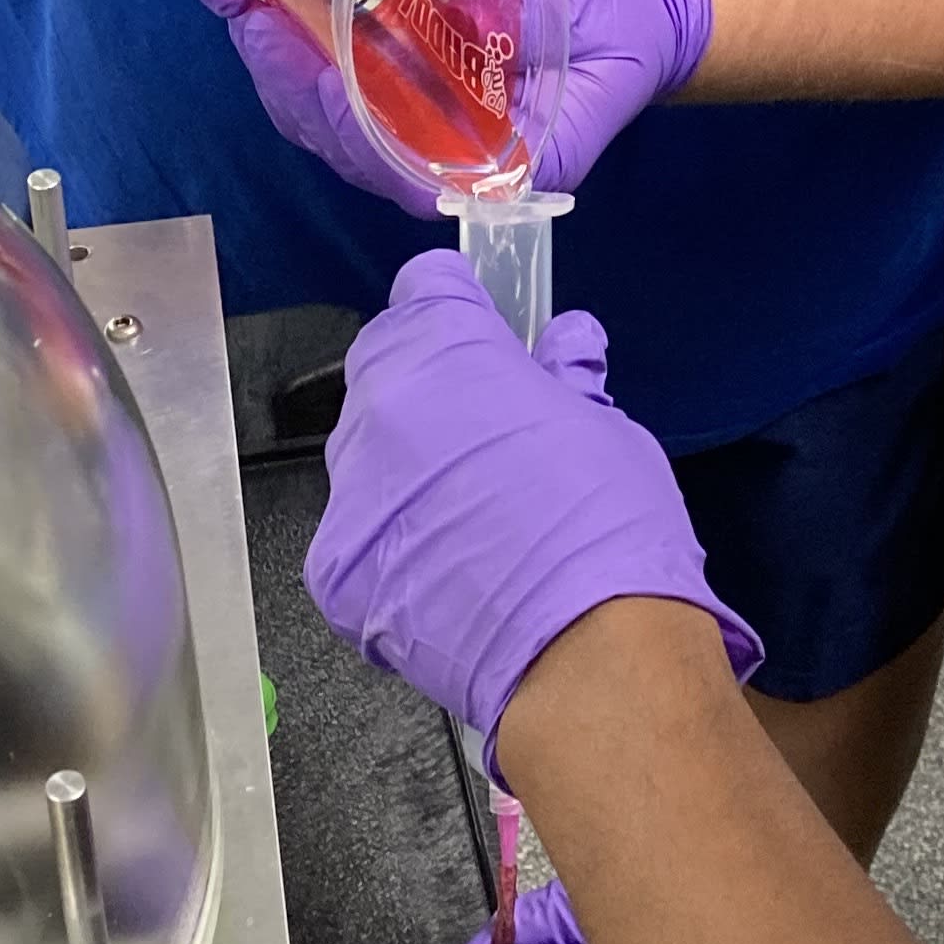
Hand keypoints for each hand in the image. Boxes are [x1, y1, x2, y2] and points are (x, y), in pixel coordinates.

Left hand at [223, 0, 712, 205]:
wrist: (633, 12)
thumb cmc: (614, 21)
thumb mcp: (585, 17)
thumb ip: (528, 29)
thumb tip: (468, 25)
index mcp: (495, 163)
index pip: (394, 159)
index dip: (341, 117)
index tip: (305, 57)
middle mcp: (449, 166)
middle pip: (347, 148)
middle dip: (292, 89)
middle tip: (257, 21)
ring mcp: (425, 139)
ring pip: (332, 130)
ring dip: (286, 79)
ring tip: (255, 15)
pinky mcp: (412, 108)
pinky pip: (341, 101)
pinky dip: (303, 65)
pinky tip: (280, 19)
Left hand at [307, 253, 759, 745]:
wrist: (582, 656)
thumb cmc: (606, 531)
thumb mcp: (607, 431)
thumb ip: (568, 379)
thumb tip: (569, 344)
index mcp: (449, 353)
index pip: (425, 287)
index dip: (457, 300)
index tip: (480, 319)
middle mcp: (382, 409)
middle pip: (385, 363)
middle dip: (428, 377)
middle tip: (487, 419)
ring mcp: (352, 492)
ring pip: (366, 450)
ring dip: (407, 460)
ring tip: (473, 505)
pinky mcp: (336, 568)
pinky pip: (358, 532)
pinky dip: (394, 541)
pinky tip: (448, 566)